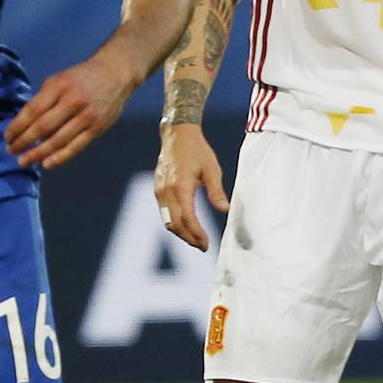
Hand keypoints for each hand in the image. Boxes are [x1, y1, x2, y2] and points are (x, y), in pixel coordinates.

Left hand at [5, 54, 135, 169]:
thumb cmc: (81, 78)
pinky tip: (46, 164)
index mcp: (58, 86)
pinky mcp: (97, 128)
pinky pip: (75, 146)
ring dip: (38, 153)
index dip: (17, 126)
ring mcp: (86, 116)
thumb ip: (44, 99)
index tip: (7, 137)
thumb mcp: (59, 80)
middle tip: (11, 151)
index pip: (32, 110)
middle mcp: (72, 101)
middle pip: (43, 127)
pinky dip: (59, 157)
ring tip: (24, 161)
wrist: (115, 74)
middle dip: (24, 141)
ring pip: (58, 140)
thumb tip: (25, 125)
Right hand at [154, 124, 228, 250]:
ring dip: (181, 233)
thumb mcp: (211, 169)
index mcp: (180, 187)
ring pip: (167, 221)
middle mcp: (166, 191)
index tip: (207, 243)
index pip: (187, 219)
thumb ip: (216, 191)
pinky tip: (186, 226)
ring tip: (196, 240)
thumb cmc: (197, 150)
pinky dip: (175, 223)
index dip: (197, 234)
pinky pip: (164, 213)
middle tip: (203, 247)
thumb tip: (225, 210)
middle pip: (175, 225)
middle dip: (189, 239)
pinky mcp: (157, 189)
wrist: (176, 135)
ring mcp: (159, 191)